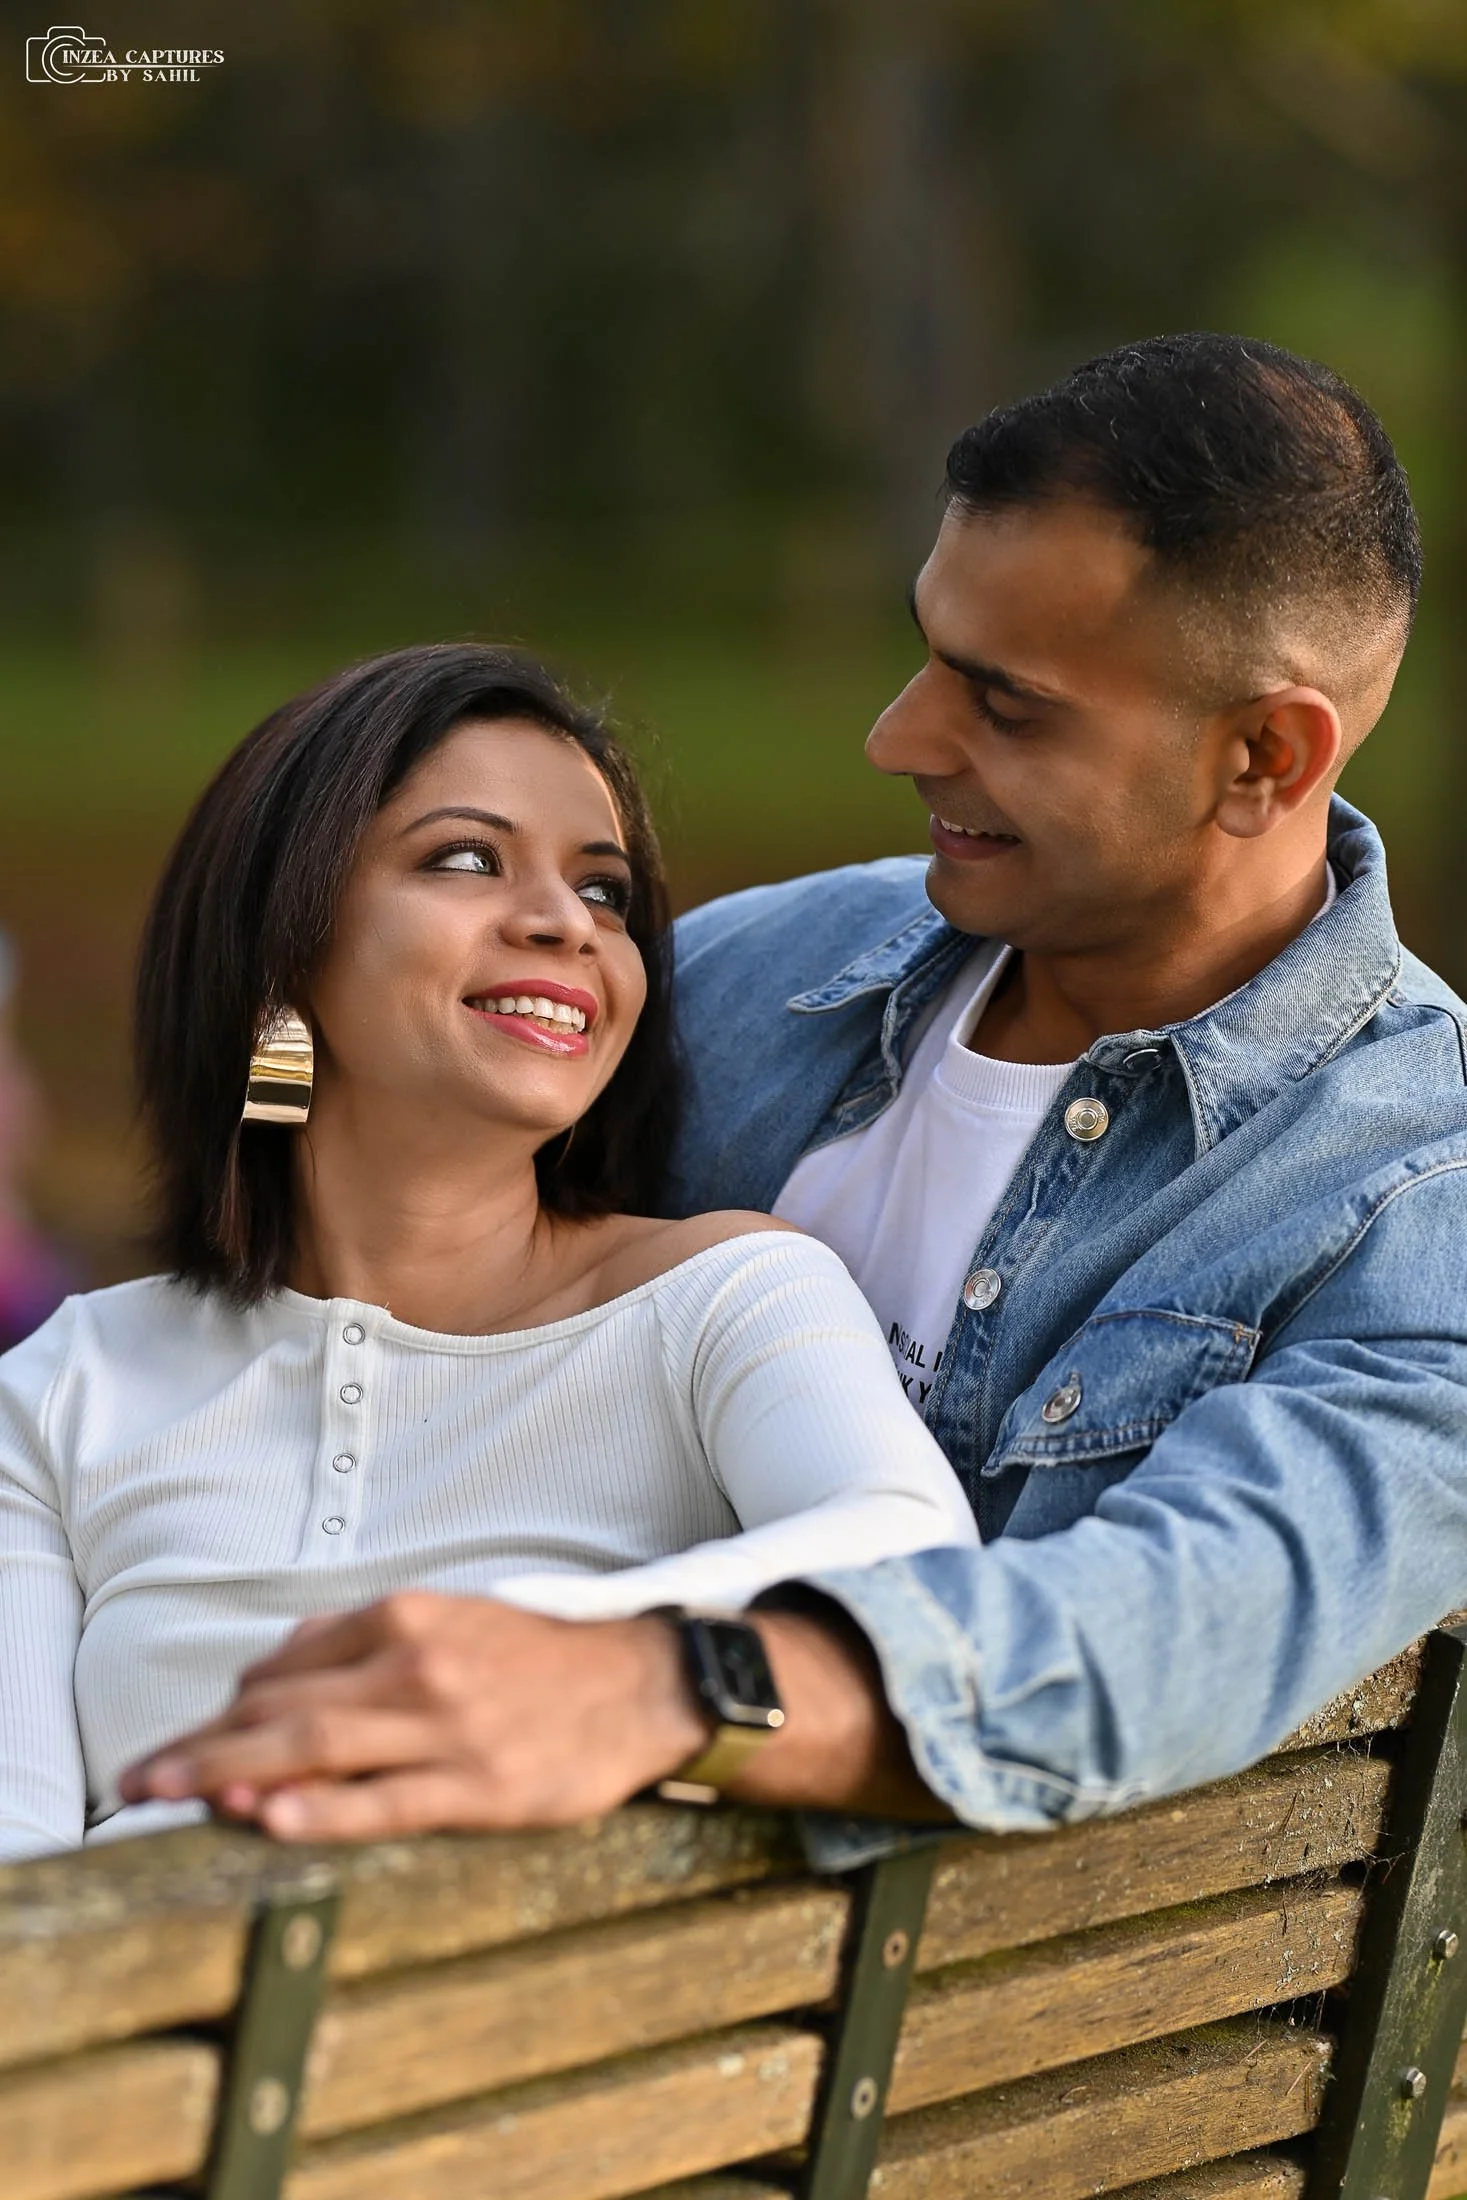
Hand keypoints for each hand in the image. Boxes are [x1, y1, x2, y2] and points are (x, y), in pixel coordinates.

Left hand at [119, 1592, 709, 1840]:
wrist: (644, 1686)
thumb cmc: (538, 1659)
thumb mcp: (451, 1620)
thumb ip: (365, 1639)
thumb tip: (275, 1671)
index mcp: (408, 1618)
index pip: (286, 1666)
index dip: (224, 1710)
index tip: (184, 1745)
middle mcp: (418, 1665)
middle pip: (282, 1709)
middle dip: (201, 1745)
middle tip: (139, 1779)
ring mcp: (448, 1728)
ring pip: (315, 1752)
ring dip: (230, 1775)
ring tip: (172, 1796)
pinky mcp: (480, 1788)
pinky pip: (383, 1803)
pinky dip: (318, 1811)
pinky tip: (267, 1819)